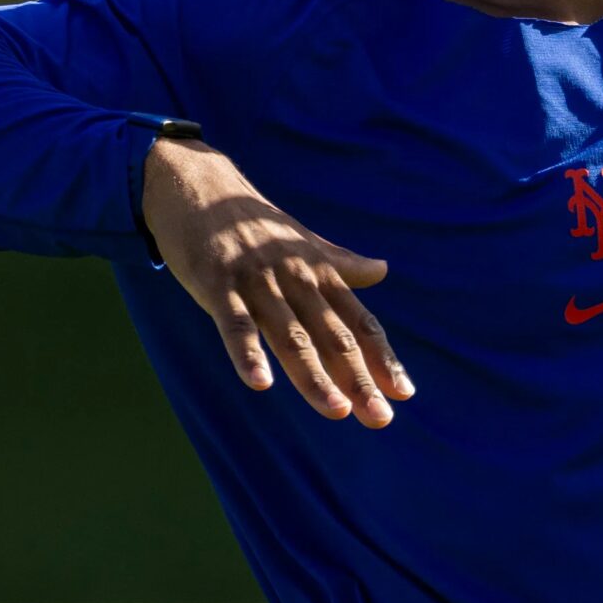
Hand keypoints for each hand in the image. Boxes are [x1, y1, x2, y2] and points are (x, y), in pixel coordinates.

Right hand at [141, 137, 411, 427]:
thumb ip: (342, 263)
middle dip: (359, 379)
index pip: (359, 323)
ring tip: (336, 410)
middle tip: (380, 418)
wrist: (199, 185)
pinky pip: (236, 324)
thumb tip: (383, 270)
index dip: (383, 359)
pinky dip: (247, 353)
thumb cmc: (254, 222)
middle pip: (334, 337)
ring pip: (290, 336)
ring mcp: (258, 281)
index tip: (404, 393)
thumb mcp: (303, 242)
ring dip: (313, 375)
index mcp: (320, 273)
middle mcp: (297, 279)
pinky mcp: (218, 283)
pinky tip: (259, 383)